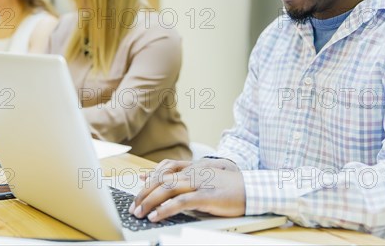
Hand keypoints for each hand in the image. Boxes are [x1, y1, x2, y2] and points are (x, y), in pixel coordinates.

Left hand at [130, 159, 245, 221]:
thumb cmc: (229, 187)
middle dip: (144, 194)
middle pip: (161, 179)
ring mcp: (199, 183)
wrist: (252, 189)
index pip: (164, 171)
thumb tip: (172, 190)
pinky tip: (156, 216)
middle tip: (133, 207)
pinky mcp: (206, 196)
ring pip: (167, 188)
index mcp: (193, 168)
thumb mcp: (207, 179)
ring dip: (149, 201)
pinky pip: (180, 202)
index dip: (148, 181)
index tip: (137, 192)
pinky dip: (165, 209)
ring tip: (139, 213)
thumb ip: (190, 180)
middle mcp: (193, 172)